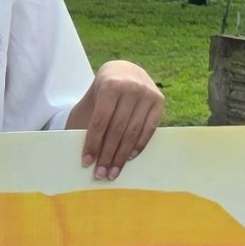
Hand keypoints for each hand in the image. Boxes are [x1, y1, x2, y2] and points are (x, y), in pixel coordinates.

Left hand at [68, 60, 165, 179]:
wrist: (126, 71)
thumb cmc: (104, 90)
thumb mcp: (94, 96)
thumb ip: (88, 118)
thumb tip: (85, 153)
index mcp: (110, 85)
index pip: (100, 120)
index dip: (93, 143)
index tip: (86, 162)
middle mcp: (131, 88)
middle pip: (117, 129)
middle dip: (107, 154)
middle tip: (100, 174)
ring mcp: (147, 94)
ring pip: (133, 132)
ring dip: (122, 156)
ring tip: (113, 172)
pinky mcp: (159, 101)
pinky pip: (149, 130)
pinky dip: (139, 146)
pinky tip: (129, 158)